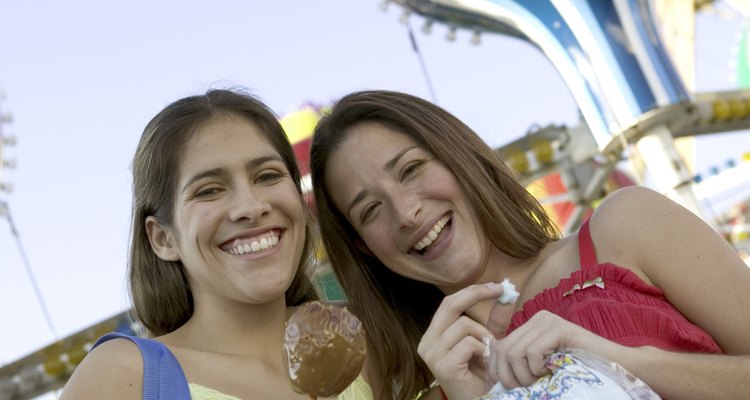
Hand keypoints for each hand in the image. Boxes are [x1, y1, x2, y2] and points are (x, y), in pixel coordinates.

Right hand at [418, 283, 503, 399]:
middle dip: (477, 294)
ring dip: (484, 337)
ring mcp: (432, 355)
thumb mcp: (490, 340)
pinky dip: (483, 351)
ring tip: (489, 353)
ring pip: (464, 325)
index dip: (472, 291)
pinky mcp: (443, 366)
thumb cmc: (483, 374)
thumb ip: (496, 318)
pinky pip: (469, 343)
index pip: (449, 303)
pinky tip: (485, 364)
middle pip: (451, 305)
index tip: (497, 286)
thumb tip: (509, 291)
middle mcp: (427, 342)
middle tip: (500, 290)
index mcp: (434, 334)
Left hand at [488, 311, 616, 388]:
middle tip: (525, 389)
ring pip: (515, 352)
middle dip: (509, 377)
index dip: (496, 372)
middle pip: (503, 350)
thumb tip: (491, 378)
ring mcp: (548, 321)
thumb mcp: (543, 368)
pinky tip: (551, 371)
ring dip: (525, 376)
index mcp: (530, 327)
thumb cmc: (579, 371)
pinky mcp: (560, 328)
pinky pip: (533, 352)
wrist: (616, 366)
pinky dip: (538, 369)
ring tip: (540, 381)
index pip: (498, 348)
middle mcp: (537, 319)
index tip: (506, 388)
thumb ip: (521, 366)